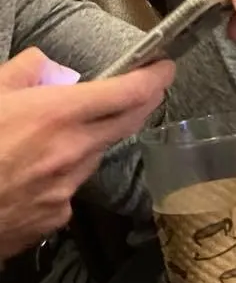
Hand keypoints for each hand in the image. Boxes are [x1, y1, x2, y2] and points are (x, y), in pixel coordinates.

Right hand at [0, 49, 173, 259]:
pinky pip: (69, 188)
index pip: (130, 92)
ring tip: (56, 137)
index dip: (155, 76)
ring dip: (91, 140)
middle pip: (128, 122)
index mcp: (57, 115)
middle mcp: (71, 151)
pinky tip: (31, 175)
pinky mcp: (54, 217)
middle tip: (142, 89)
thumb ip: (23, 72)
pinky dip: (60, 175)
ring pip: (95, 155)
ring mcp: (65, 188)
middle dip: (141, 102)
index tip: (164, 67)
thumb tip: (45, 64)